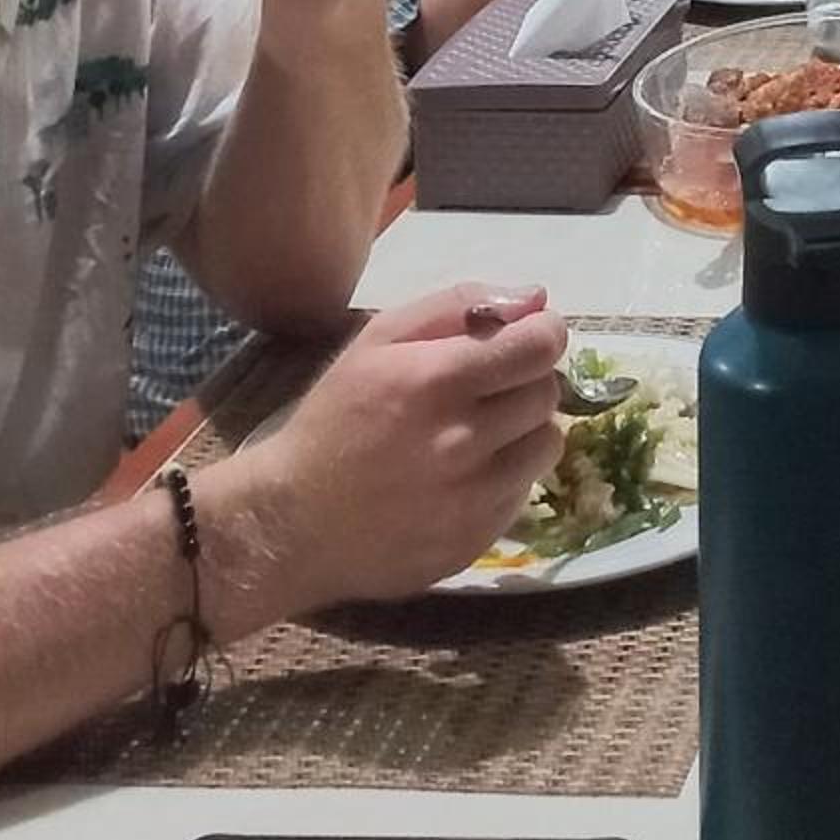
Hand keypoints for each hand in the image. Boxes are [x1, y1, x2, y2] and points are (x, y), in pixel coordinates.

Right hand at [233, 283, 569, 610]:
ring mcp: (472, 498)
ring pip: (547, 443)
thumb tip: (536, 299)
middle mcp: (462, 441)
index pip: (540, 346)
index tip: (527, 338)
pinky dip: (506, 477)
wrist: (293, 522)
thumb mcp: (378, 341)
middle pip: (547, 393)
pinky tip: (464, 476)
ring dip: (525, 430)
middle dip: (527, 380)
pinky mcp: (476, 540)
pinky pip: (524, 492)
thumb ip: (459, 305)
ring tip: (482, 432)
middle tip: (490, 388)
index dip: (542, 334)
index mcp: (435, 381)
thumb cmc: (334, 420)